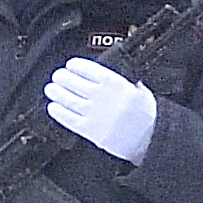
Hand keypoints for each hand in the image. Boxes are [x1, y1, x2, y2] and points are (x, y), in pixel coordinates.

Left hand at [42, 58, 158, 164]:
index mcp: (116, 84)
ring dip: (57, 92)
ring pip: (69, 99)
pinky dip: (59, 112)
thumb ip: (121, 80)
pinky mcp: (91, 130)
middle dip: (63, 77)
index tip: (71, 65)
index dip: (76, 65)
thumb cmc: (146, 115)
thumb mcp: (139, 88)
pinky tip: (53, 107)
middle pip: (74, 83)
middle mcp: (103, 97)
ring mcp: (95, 114)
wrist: (151, 137)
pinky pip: (69, 119)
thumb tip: (103, 74)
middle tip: (58, 75)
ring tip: (51, 88)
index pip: (89, 69)